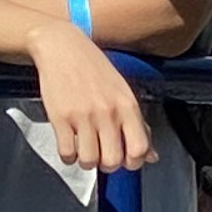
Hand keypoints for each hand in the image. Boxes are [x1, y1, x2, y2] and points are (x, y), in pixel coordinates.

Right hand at [28, 22, 153, 175]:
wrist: (62, 46)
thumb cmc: (93, 68)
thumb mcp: (122, 92)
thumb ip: (138, 125)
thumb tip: (151, 156)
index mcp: (127, 105)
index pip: (139, 149)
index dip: (132, 162)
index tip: (124, 159)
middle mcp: (107, 112)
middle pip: (113, 161)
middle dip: (107, 164)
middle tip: (101, 154)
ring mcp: (83, 115)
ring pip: (88, 161)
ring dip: (86, 161)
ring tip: (84, 149)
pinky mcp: (60, 117)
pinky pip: (66, 153)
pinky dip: (68, 156)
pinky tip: (70, 144)